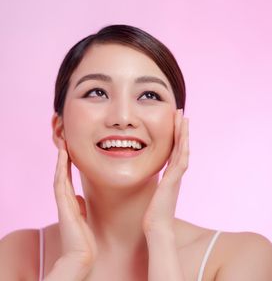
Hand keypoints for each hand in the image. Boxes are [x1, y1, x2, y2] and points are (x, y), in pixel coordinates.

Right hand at [53, 144, 96, 270]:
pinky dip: (61, 168)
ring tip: (63, 145)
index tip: (69, 152)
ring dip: (61, 160)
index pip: (66, 180)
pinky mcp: (63, 205)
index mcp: (70, 203)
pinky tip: (63, 156)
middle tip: (64, 143)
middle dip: (62, 160)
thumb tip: (79, 197)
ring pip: (59, 176)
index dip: (66, 165)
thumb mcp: (83, 218)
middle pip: (61, 175)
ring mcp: (62, 203)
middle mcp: (64, 201)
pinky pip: (60, 182)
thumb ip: (79, 207)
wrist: (82, 255)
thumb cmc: (84, 239)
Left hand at [142, 109, 188, 234]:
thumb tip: (148, 183)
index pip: (174, 151)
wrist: (157, 227)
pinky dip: (183, 146)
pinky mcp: (174, 179)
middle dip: (181, 129)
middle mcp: (176, 173)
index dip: (175, 136)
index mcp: (170, 175)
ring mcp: (176, 176)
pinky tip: (183, 135)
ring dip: (184, 133)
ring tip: (184, 118)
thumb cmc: (153, 214)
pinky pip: (181, 158)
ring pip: (183, 149)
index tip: (175, 123)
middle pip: (180, 146)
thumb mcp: (153, 194)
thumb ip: (155, 186)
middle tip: (182, 114)